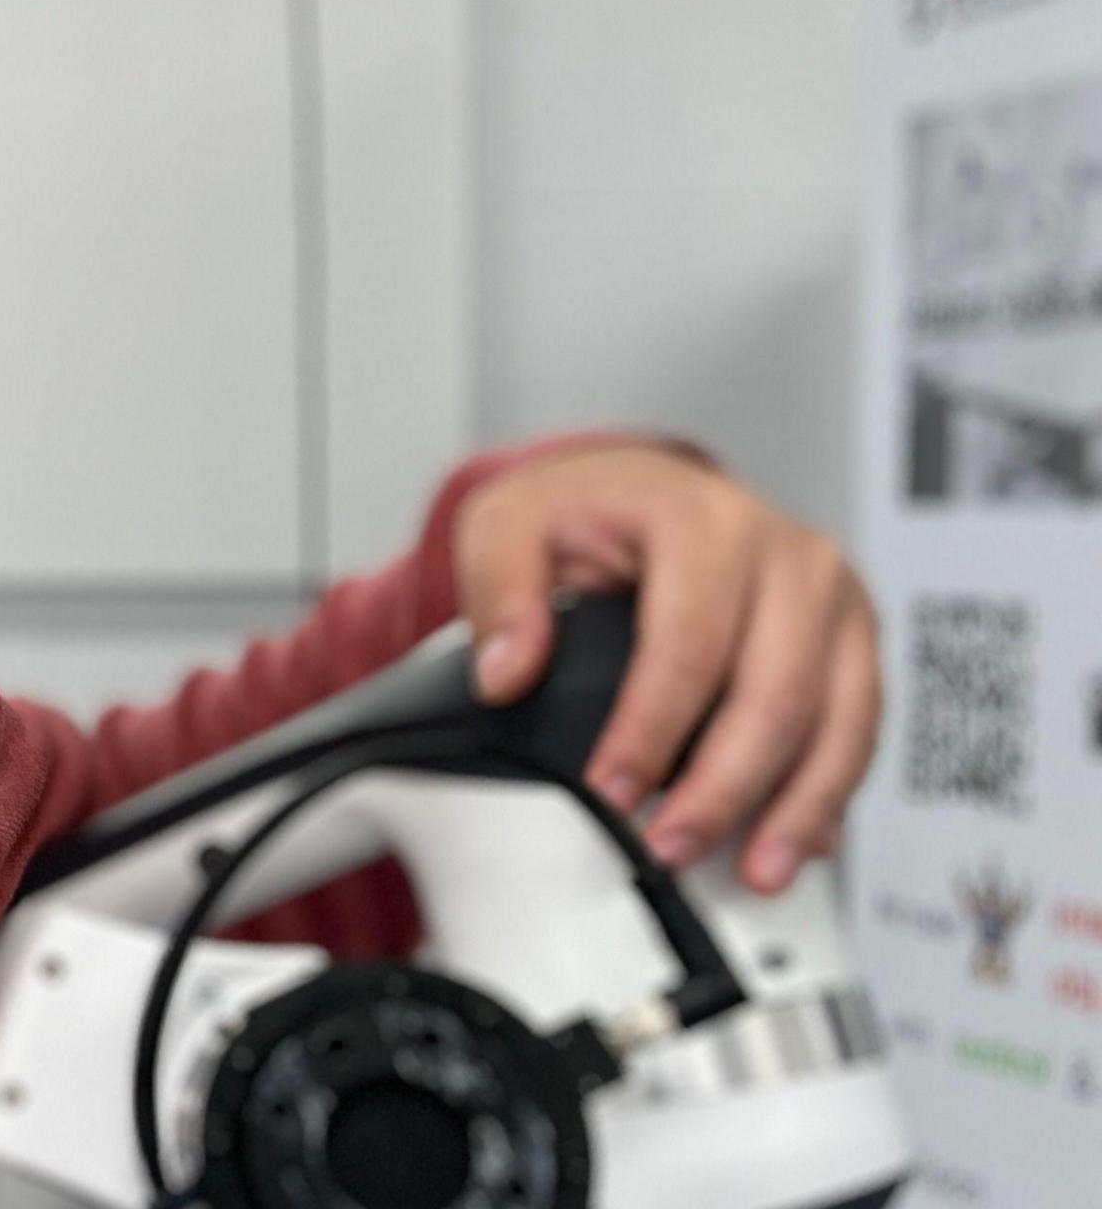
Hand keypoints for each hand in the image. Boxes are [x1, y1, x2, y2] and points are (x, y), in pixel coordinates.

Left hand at [451, 439, 880, 894]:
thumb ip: (499, 590)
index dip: (651, 728)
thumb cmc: (585, 509)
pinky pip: (860, 725)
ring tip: (753, 870)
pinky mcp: (854, 637)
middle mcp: (788, 553)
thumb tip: (506, 672)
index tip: (612, 790)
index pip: (688, 642)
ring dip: (797, 806)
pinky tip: (798, 840)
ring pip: (838, 718)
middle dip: (725, 786)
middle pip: (775, 691)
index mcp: (704, 519)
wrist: (646, 489)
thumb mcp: (510, 522)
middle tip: (672, 847)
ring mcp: (834, 597)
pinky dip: (831, 790)